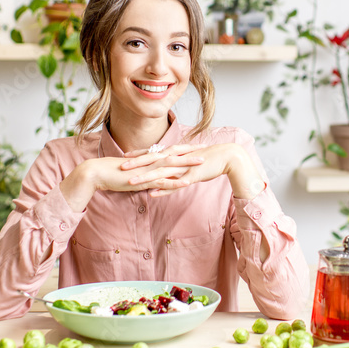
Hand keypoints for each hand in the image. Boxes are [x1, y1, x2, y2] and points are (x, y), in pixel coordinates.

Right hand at [60, 144, 205, 210]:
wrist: (98, 172)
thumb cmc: (114, 174)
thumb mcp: (133, 174)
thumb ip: (144, 175)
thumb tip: (151, 179)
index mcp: (149, 159)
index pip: (170, 151)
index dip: (184, 149)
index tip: (197, 146)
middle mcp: (150, 161)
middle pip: (175, 154)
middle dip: (191, 152)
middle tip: (207, 148)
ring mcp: (148, 170)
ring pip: (172, 165)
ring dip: (188, 164)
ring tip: (203, 162)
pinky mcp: (143, 180)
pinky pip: (162, 181)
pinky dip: (175, 182)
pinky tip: (186, 182)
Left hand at [123, 143, 264, 198]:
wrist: (228, 157)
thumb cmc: (209, 160)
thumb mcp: (191, 160)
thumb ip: (180, 164)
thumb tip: (172, 167)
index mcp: (176, 153)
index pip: (154, 152)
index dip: (139, 155)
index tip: (125, 157)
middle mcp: (177, 158)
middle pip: (152, 160)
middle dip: (136, 164)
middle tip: (120, 167)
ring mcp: (183, 167)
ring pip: (160, 172)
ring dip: (144, 177)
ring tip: (130, 182)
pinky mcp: (190, 176)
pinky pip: (174, 184)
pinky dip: (162, 189)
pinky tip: (152, 194)